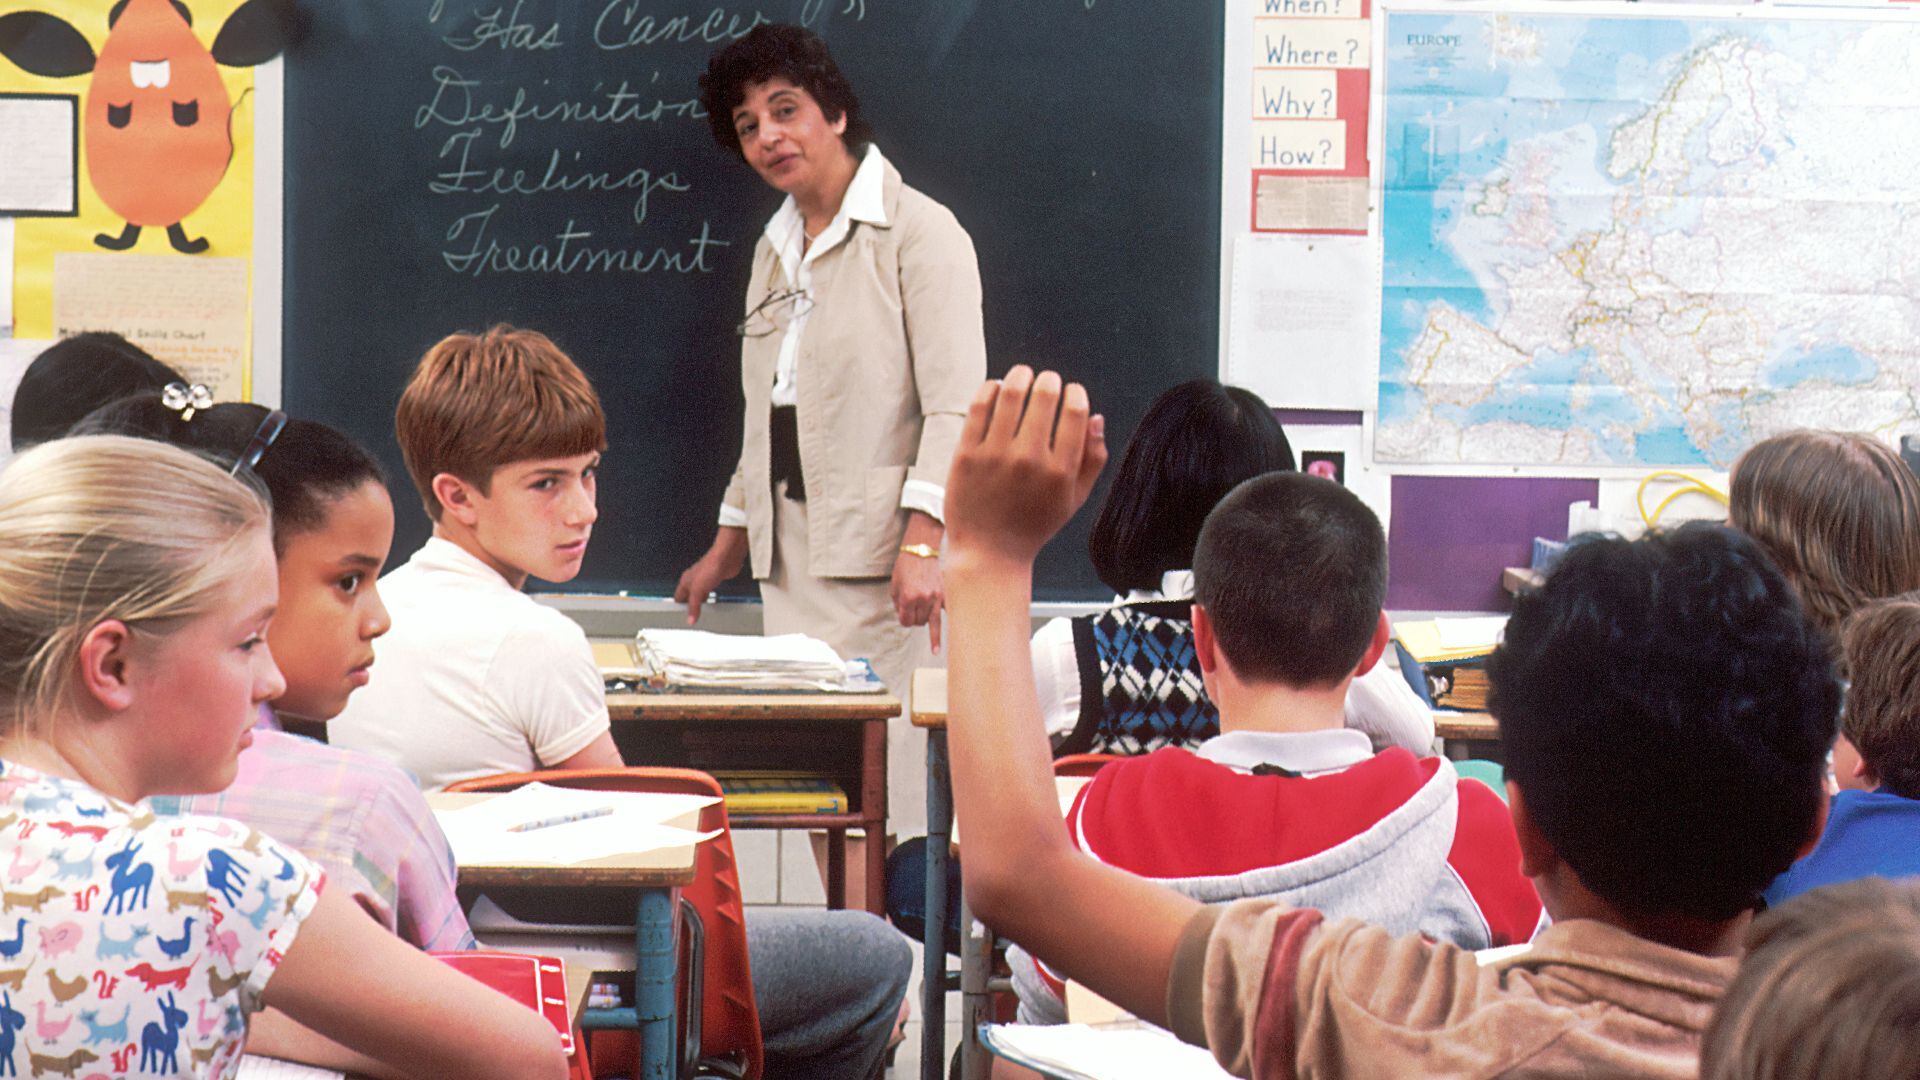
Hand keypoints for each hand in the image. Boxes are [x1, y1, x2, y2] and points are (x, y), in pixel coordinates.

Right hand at [674, 527, 747, 622]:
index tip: (681, 617)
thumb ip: (694, 606)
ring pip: (700, 594)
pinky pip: (711, 591)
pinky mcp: (716, 579)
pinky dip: (712, 598)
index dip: (678, 607)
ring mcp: (705, 579)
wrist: (727, 558)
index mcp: (685, 581)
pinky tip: (714, 602)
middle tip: (692, 616)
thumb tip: (690, 619)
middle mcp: (693, 579)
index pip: (678, 597)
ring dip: (701, 602)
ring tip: (703, 612)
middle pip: (689, 596)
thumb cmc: (710, 567)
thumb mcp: (698, 591)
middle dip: (690, 606)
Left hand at [891, 550, 943, 651]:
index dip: (904, 621)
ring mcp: (936, 598)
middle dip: (915, 621)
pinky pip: (947, 613)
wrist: (922, 550)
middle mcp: (923, 600)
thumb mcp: (894, 584)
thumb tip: (904, 616)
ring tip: (935, 650)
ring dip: (929, 628)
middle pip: (918, 622)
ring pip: (932, 622)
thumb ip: (898, 603)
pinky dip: (950, 623)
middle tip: (914, 613)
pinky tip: (953, 638)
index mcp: (908, 598)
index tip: (905, 619)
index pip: (906, 621)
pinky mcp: (946, 594)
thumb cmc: (906, 565)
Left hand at [945, 367, 1105, 569]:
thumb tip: (1096, 416)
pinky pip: (979, 406)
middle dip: (1050, 380)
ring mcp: (995, 456)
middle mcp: (1029, 460)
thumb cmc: (1034, 525)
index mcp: (1060, 471)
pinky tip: (997, 388)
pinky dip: (990, 388)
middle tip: (1047, 381)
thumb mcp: (1074, 499)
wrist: (989, 553)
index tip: (1071, 392)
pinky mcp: (966, 454)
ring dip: (1020, 375)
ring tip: (1023, 375)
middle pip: (1045, 395)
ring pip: (1011, 393)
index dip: (1075, 392)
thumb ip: (1093, 459)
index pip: (1075, 411)